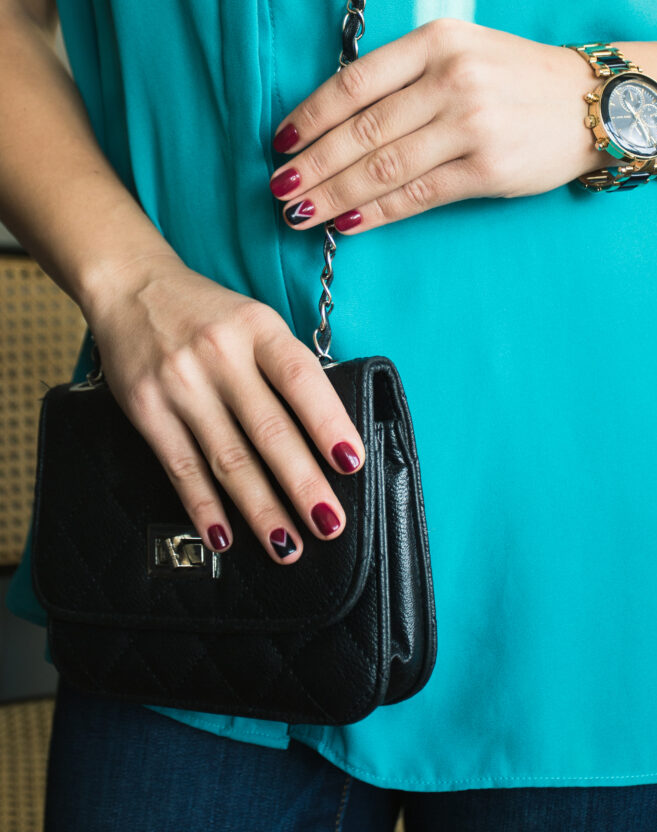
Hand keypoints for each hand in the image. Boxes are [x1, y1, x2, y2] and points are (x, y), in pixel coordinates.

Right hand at [84, 254, 364, 563]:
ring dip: (261, 509)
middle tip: (329, 523)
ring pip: (228, 459)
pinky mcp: (147, 409)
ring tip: (287, 544)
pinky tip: (225, 536)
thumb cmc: (208, 313)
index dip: (329, 423)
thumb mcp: (255, 321)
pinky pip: (182, 467)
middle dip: (303, 484)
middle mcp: (220, 354)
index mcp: (258, 327)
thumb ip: (285, 367)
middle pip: (269, 430)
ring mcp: (180, 383)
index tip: (351, 463)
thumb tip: (327, 437)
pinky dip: (205, 507)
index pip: (301, 378)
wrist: (131, 287)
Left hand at [269, 18, 599, 232]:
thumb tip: (336, 123)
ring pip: (383, 167)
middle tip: (279, 189)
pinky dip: (376, 212)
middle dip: (312, 165)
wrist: (590, 103)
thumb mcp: (460, 51)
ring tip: (299, 214)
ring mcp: (471, 124)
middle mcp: (451, 77)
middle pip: (361, 130)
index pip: (354, 82)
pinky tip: (346, 222)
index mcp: (435, 41)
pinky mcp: (488, 168)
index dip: (310, 117)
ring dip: (333, 195)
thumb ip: (404, 76)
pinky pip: (417, 195)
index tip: (280, 143)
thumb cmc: (513, 79)